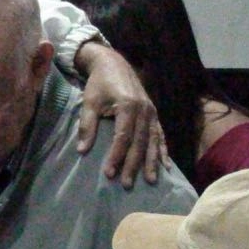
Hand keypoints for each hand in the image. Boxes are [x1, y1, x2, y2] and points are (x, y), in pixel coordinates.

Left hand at [73, 43, 167, 187]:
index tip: (109, 173)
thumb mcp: (89, 102)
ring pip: (153, 141)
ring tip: (151, 181)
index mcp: (128, 106)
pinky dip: (163, 151)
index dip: (116, 156)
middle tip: (127, 184)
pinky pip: (161, 135)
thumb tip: (82, 150)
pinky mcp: (154, 114)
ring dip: (152, 162)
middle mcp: (144, 110)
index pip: (123, 137)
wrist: (114, 64)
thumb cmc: (100, 84)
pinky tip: (165, 166)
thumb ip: (87, 126)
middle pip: (139, 142)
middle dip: (133, 165)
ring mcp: (152, 112)